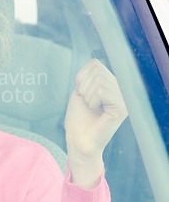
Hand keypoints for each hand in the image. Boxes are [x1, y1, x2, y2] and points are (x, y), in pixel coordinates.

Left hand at [64, 59, 127, 187]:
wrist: (78, 140)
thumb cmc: (78, 117)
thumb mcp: (81, 90)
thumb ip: (89, 75)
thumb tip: (95, 62)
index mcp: (112, 84)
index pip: (94, 63)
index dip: (81, 77)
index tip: (82, 93)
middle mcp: (121, 89)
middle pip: (96, 70)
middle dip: (83, 86)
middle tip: (87, 102)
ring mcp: (123, 98)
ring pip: (98, 80)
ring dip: (86, 95)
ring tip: (91, 107)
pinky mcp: (122, 108)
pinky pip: (101, 91)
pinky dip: (92, 100)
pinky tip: (96, 111)